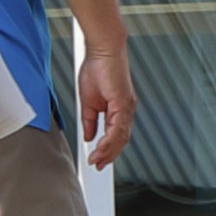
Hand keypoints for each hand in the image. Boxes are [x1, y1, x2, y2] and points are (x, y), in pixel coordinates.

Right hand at [75, 37, 136, 171]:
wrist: (102, 49)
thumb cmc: (97, 68)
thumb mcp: (88, 101)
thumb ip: (90, 120)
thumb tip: (89, 136)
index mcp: (118, 109)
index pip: (116, 136)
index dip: (108, 150)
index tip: (98, 160)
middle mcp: (126, 110)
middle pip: (121, 140)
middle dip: (109, 155)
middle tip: (98, 166)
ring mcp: (126, 107)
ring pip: (121, 136)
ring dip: (108, 151)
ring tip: (97, 160)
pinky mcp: (123, 102)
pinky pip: (118, 127)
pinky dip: (110, 139)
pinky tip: (101, 147)